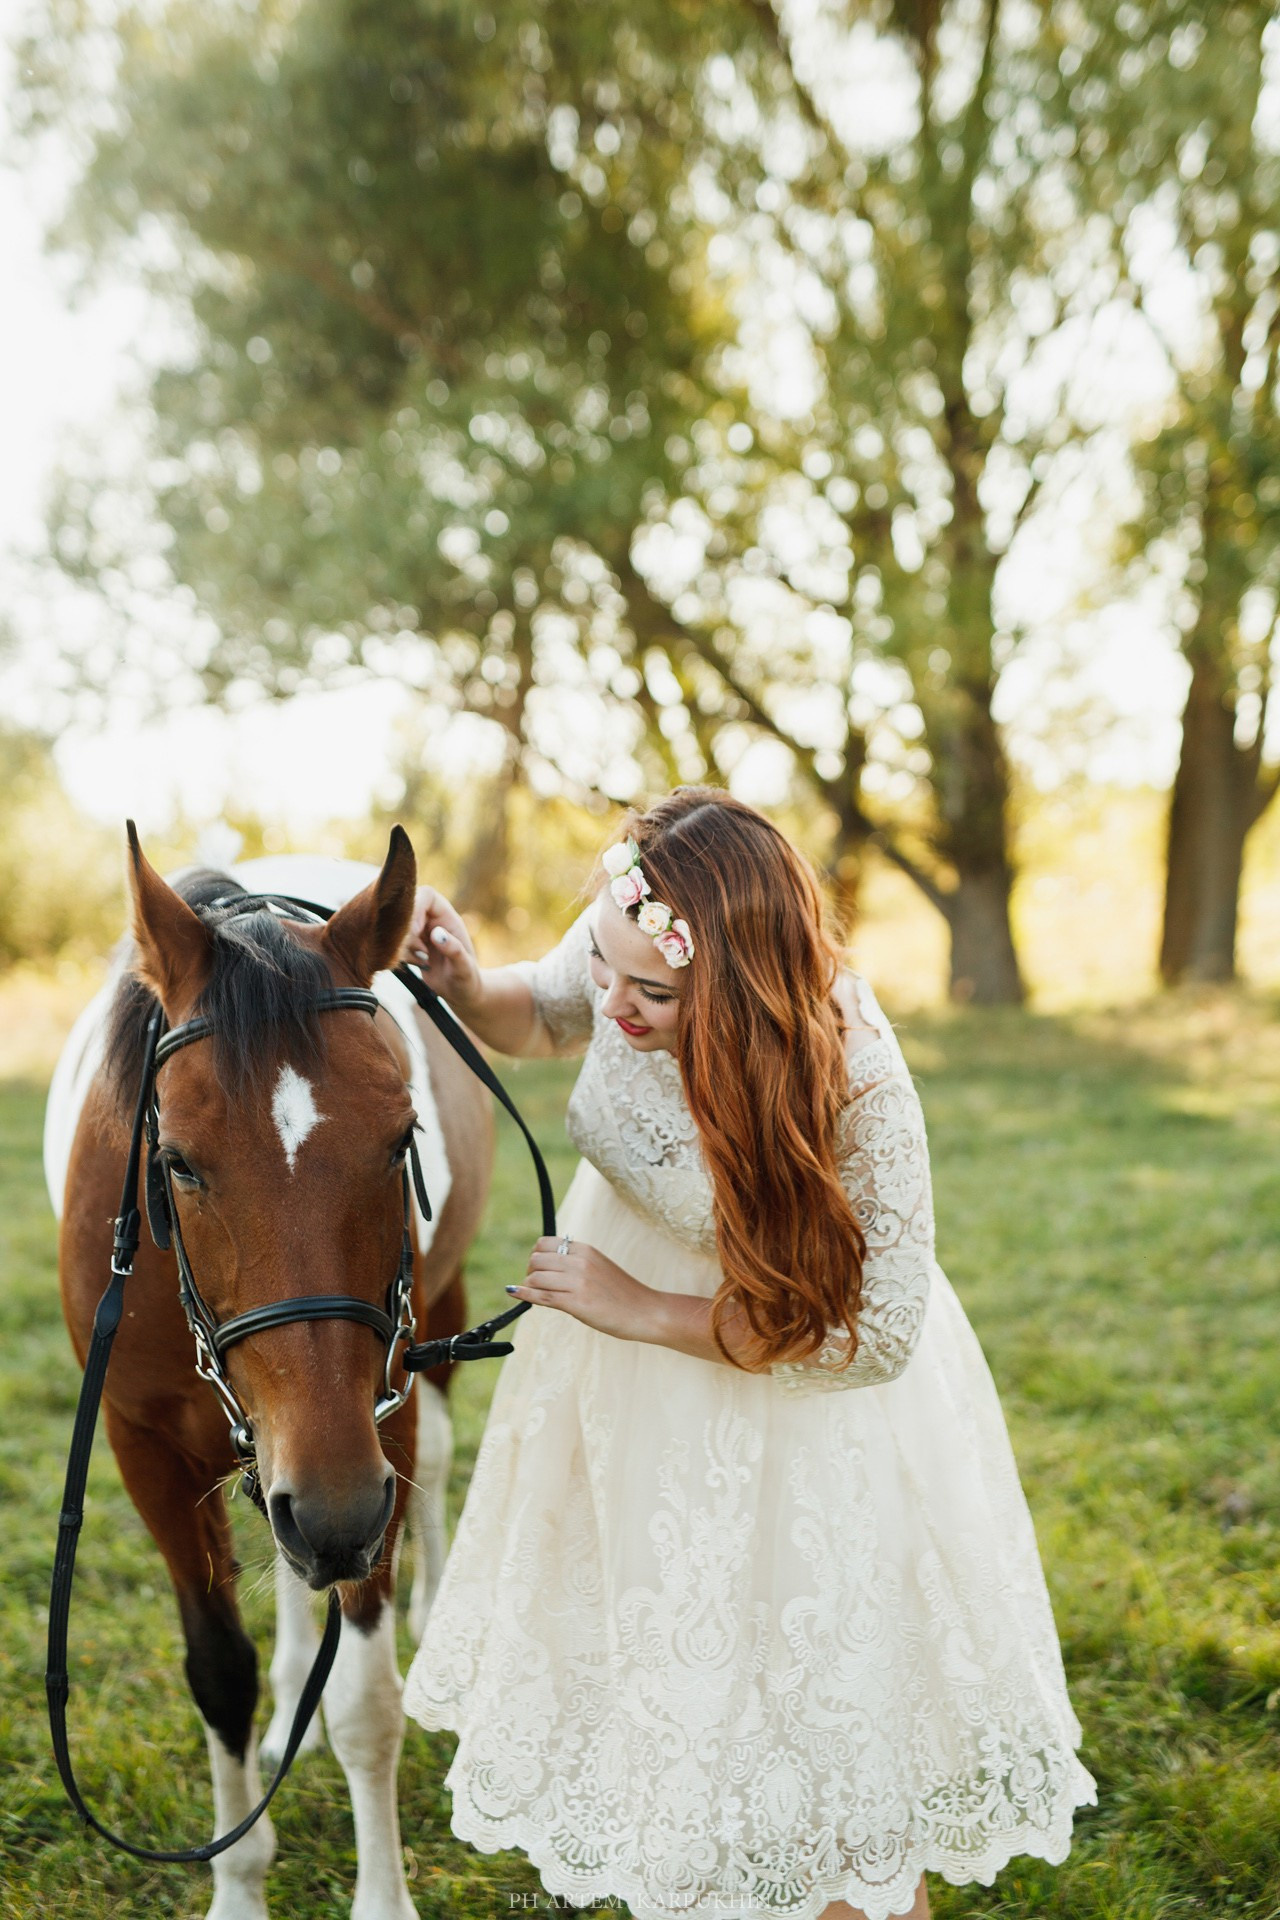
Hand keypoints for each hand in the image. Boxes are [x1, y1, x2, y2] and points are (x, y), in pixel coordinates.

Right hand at [395, 885, 481, 1004]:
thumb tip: (437, 934)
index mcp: (447, 917)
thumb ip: (454, 950)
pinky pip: (395, 943)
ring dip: (405, 946)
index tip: (414, 931)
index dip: (416, 907)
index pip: (427, 895)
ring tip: (424, 960)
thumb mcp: (464, 968)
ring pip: (398, 927)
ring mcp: (420, 931)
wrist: (461, 993)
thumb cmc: (467, 980)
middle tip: (420, 952)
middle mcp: (432, 920)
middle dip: (406, 931)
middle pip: (407, 909)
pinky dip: (402, 955)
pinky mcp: (411, 944)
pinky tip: (419, 964)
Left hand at [506, 1238, 662, 1344]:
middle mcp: (580, 1262)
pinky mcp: (577, 1303)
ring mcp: (578, 1282)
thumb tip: (547, 1267)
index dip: (536, 1256)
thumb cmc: (623, 1294)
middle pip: (536, 1259)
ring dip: (529, 1287)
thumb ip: (576, 1263)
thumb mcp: (599, 1268)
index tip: (538, 1268)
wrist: (645, 1311)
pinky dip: (524, 1295)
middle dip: (530, 1272)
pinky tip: (515, 1294)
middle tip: (535, 1284)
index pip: (545, 1243)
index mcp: (585, 1250)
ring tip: (534, 1295)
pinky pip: (542, 1296)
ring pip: (536, 1278)